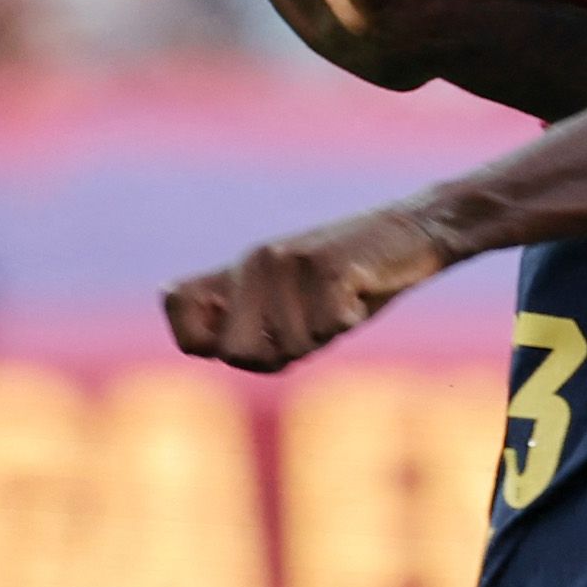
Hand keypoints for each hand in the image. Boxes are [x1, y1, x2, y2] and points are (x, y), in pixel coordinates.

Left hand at [162, 203, 457, 369]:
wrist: (411, 231)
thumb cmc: (347, 280)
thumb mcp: (288, 301)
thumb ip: (247, 324)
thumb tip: (223, 350)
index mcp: (235, 269)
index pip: (176, 305)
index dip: (205, 338)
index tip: (245, 333)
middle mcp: (253, 260)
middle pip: (236, 353)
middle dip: (276, 356)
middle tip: (310, 326)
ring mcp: (288, 261)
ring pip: (287, 346)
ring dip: (321, 338)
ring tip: (339, 302)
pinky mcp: (327, 265)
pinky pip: (328, 327)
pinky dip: (349, 319)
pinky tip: (360, 293)